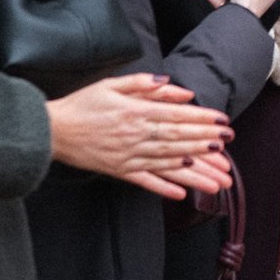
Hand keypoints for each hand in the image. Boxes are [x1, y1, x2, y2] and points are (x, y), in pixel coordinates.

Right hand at [45, 73, 233, 199]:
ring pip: (168, 163)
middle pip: (178, 139)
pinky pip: (144, 181)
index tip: (223, 122)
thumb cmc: (83, 104)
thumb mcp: (113, 84)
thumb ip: (147, 85)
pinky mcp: (118, 171)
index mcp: (136, 112)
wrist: (51, 130)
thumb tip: (180, 90)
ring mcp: (127, 156)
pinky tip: (182, 194)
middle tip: (228, 144)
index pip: (177, 116)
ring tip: (219, 177)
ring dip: (196, 171)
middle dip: (206, 142)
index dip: (202, 119)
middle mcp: (135, 136)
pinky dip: (163, 188)